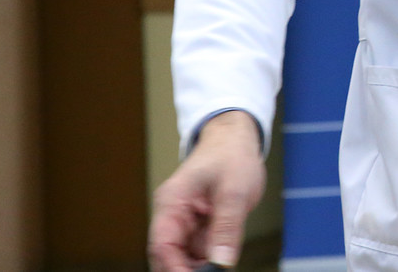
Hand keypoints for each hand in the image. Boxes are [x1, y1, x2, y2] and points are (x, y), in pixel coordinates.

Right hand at [149, 110, 264, 271]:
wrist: (236, 139)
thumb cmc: (231, 154)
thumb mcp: (235, 189)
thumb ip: (227, 226)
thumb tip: (222, 262)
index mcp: (172, 202)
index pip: (162, 244)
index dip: (174, 268)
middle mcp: (173, 215)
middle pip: (169, 255)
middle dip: (185, 269)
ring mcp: (185, 222)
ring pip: (184, 257)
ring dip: (198, 267)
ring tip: (218, 267)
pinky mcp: (199, 226)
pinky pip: (198, 251)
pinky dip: (208, 260)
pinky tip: (221, 262)